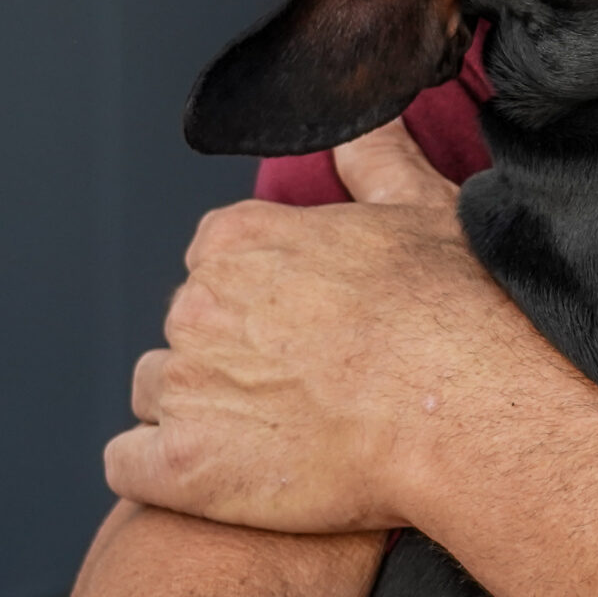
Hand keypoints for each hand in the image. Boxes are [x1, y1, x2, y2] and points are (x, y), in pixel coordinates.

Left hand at [105, 121, 551, 533]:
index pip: (213, 260)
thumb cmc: (455, 308)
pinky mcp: (183, 465)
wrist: (466, 407)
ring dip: (203, 412)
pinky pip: (131, 464)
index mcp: (241, 240)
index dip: (261, 294)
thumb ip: (374, 159)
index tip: (307, 322)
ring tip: (282, 432)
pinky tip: (228, 472)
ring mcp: (186, 386)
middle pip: (188, 328)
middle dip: (234, 352)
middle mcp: (198, 305)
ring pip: (159, 395)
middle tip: (309, 380)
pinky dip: (165, 470)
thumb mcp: (422, 208)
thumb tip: (361, 124)